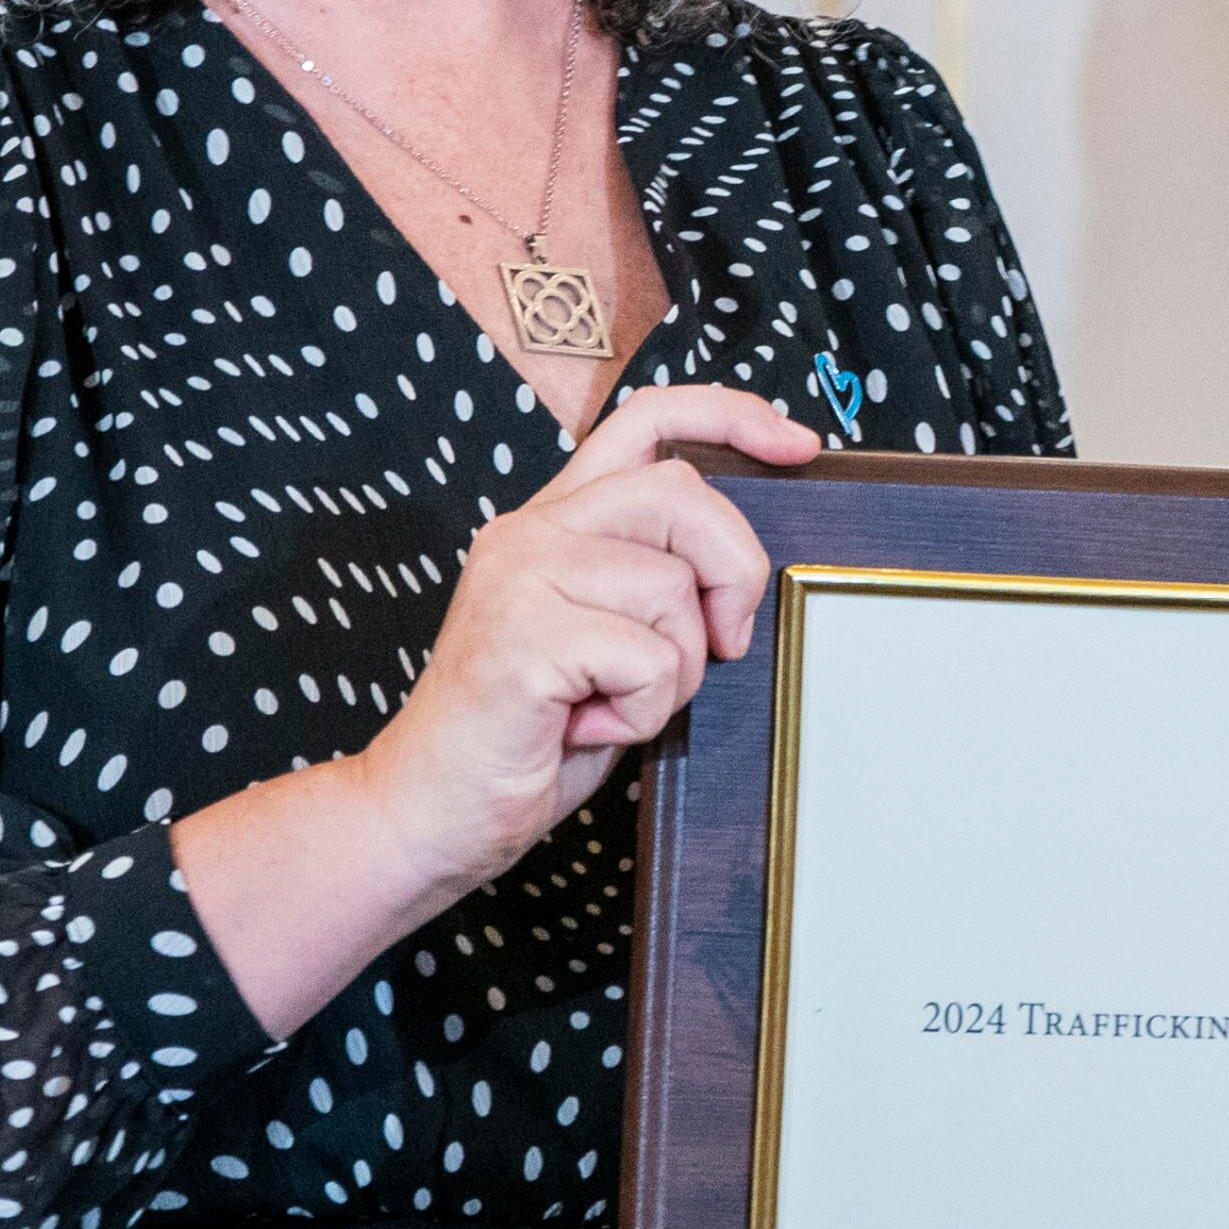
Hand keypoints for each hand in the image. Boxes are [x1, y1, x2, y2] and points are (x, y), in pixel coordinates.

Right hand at [354, 384, 821, 896]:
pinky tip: (585, 726)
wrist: (431, 813)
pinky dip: (642, 713)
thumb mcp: (612, 640)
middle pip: (681, 493)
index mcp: (554, 520)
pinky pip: (650, 662)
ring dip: (677, 670)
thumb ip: (659, 581)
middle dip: (733, 574)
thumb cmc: (532, 735)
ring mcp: (518, 577)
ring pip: (673, 589)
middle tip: (721, 646)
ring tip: (612, 703)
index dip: (730, 415)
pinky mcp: (521, 636)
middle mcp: (530, 530)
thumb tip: (748, 567)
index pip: (646, 419)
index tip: (797, 446)